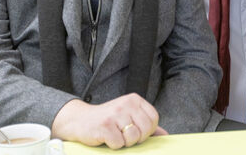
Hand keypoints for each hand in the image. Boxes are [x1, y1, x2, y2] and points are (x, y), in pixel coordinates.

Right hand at [52, 93, 167, 148]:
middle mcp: (126, 103)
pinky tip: (106, 137)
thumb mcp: (128, 117)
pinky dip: (113, 145)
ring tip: (115, 135)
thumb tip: (165, 136)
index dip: (147, 130)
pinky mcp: (105, 125)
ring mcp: (115, 114)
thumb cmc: (108, 120)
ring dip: (124, 142)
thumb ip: (146, 125)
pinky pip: (118, 143)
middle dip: (136, 138)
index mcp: (134, 100)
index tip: (137, 131)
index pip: (154, 118)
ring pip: (133, 137)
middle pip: (145, 129)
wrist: (79, 120)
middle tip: (124, 135)